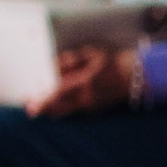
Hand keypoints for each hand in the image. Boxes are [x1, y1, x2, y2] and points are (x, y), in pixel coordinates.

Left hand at [26, 46, 140, 118]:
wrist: (136, 76)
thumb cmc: (113, 61)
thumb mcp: (91, 54)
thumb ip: (68, 61)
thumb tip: (50, 67)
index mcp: (84, 82)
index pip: (57, 93)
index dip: (42, 102)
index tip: (30, 107)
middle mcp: (86, 98)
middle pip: (58, 108)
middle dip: (43, 108)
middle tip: (31, 106)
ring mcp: (92, 107)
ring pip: (65, 112)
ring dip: (52, 109)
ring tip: (44, 105)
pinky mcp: (95, 111)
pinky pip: (75, 111)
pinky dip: (65, 108)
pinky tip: (62, 102)